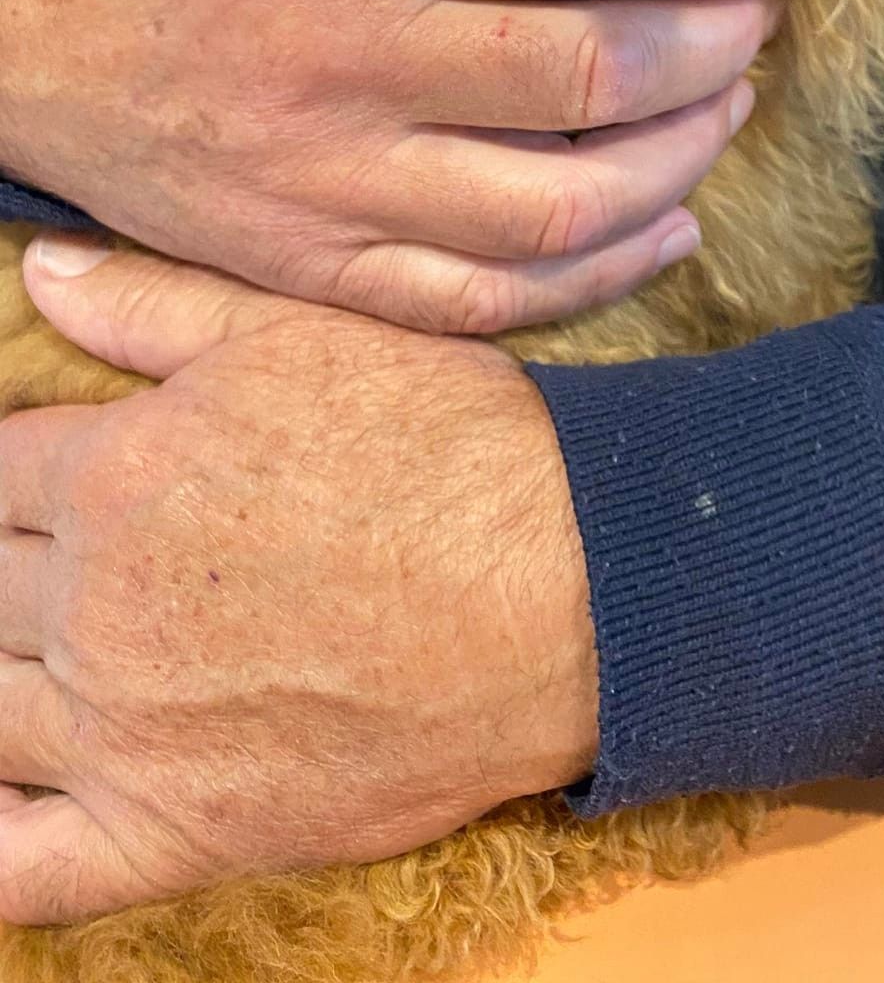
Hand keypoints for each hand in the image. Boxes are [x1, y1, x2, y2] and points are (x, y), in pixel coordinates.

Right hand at [0, 0, 811, 331]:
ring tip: (732, 103)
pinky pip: (480, 299)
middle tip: (768, 13)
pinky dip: (597, 276)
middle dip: (718, 44)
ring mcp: (327, 179)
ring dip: (681, 157)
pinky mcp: (311, 262)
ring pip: (555, 205)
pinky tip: (668, 224)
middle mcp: (342, 59)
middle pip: (586, 74)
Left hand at [0, 237, 596, 925]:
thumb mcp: (306, 333)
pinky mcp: (177, 832)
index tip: (58, 486)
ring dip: (2, 677)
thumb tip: (42, 268)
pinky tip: (4, 799)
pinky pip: (24, 872)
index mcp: (118, 472)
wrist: (569, 586)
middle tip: (88, 573)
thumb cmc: (452, 448)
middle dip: (12, 570)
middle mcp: (98, 602)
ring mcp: (125, 730)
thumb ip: (157, 306)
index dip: (21, 475)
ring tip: (50, 658)